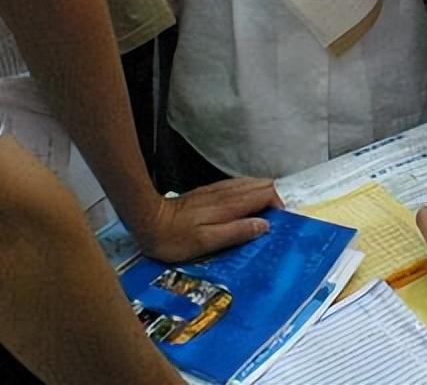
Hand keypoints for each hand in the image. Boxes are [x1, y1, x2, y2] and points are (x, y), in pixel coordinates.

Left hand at [130, 177, 282, 261]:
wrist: (147, 221)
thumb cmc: (175, 238)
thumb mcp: (206, 242)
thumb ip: (236, 232)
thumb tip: (264, 225)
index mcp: (230, 205)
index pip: (265, 194)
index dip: (278, 206)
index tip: (278, 224)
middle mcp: (227, 192)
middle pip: (262, 185)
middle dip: (274, 199)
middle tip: (274, 221)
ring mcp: (219, 190)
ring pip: (251, 183)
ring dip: (263, 196)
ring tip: (264, 215)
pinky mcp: (210, 191)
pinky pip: (239, 186)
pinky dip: (250, 194)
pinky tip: (246, 206)